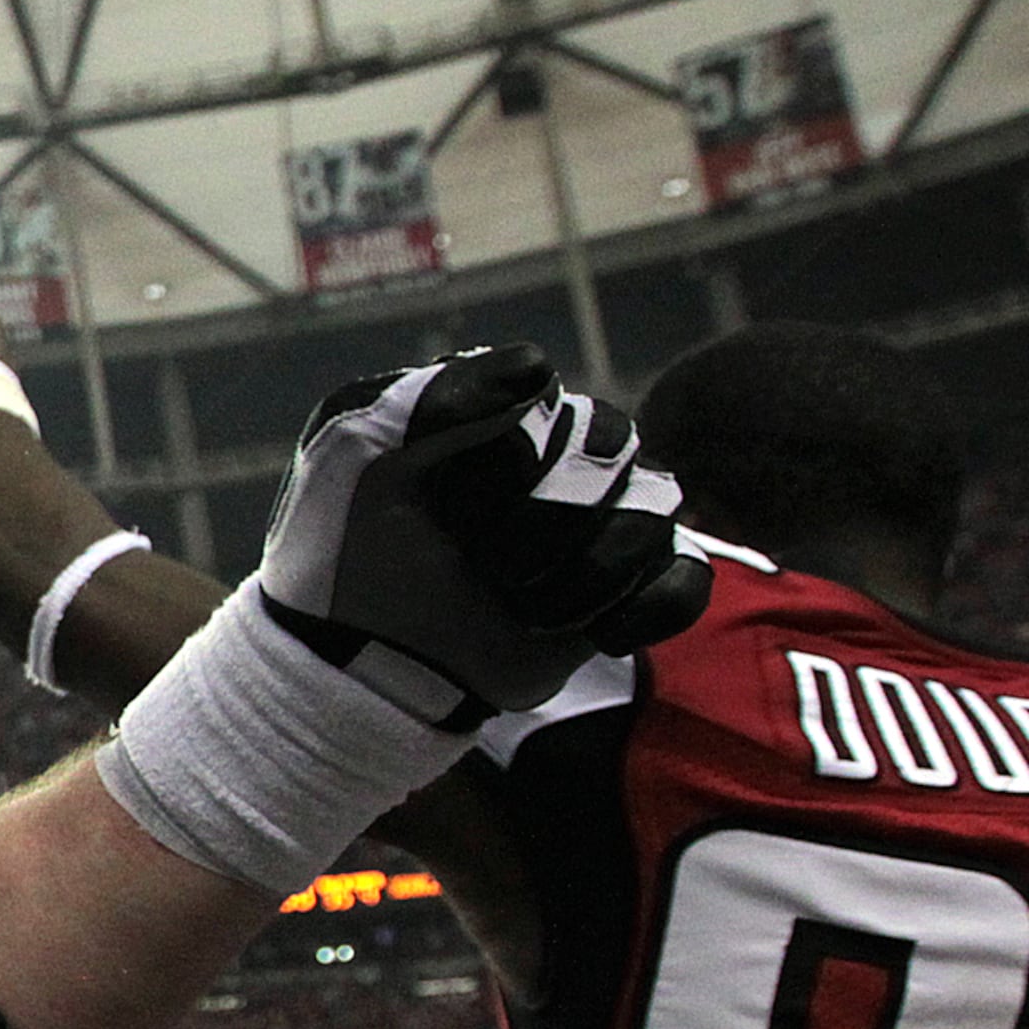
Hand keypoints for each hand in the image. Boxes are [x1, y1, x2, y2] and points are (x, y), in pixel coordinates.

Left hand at [256, 343, 707, 723]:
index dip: (497, 463)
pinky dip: (649, 608)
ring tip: (519, 606)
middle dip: (544, 518)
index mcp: (498, 409)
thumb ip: (425, 395)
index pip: (542, 401)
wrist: (358, 660)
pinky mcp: (628, 586)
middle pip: (608, 445)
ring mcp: (602, 517)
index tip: (440, 507)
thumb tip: (536, 367)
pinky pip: (684, 578)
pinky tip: (599, 634)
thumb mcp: (349, 454)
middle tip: (483, 565)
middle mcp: (562, 450)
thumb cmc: (344, 545)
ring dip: (586, 570)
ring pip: (654, 506)